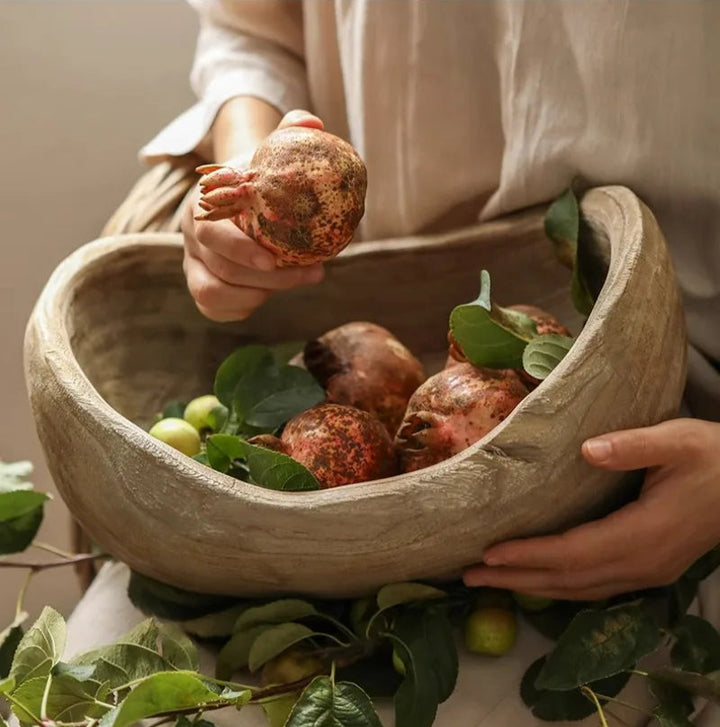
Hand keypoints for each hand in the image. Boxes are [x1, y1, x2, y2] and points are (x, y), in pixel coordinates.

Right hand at [181, 109, 325, 321]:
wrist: (237, 190)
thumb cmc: (260, 173)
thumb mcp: (272, 149)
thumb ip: (291, 131)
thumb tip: (312, 125)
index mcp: (203, 206)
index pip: (212, 234)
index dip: (240, 251)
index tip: (275, 259)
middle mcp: (191, 238)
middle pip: (219, 269)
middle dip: (269, 279)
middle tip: (313, 274)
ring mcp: (193, 263)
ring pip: (212, 293)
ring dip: (257, 295)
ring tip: (295, 282)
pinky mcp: (201, 284)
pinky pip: (212, 307)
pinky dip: (241, 308)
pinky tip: (269, 294)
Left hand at [463, 418, 719, 600]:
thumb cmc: (713, 458)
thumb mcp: (678, 440)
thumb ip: (633, 446)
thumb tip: (588, 450)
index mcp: (645, 534)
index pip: (574, 552)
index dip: (530, 555)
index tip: (489, 552)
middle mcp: (642, 563)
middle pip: (569, 579)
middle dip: (516, 577)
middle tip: (468, 574)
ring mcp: (648, 572)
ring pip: (580, 590)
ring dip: (532, 586)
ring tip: (490, 580)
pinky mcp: (649, 570)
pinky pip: (594, 587)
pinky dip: (559, 587)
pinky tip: (537, 581)